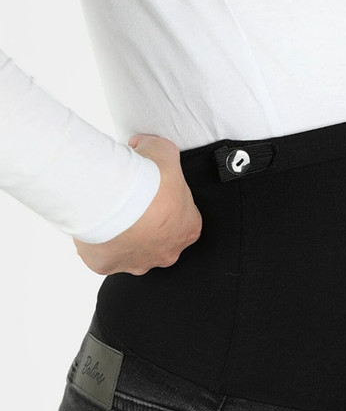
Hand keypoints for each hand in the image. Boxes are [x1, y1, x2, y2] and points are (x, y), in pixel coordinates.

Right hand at [73, 135, 201, 274]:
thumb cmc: (147, 178)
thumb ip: (157, 148)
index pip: (182, 218)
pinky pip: (103, 256)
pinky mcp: (108, 266)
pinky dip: (97, 242)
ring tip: (109, 210)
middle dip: (144, 222)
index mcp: (187, 229)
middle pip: (157, 239)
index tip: (150, 190)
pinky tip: (93, 223)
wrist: (114, 196)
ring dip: (121, 234)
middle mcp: (166, 252)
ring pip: (130, 250)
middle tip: (128, 200)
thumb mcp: (163, 150)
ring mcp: (137, 262)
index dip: (165, 201)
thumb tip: (141, 144)